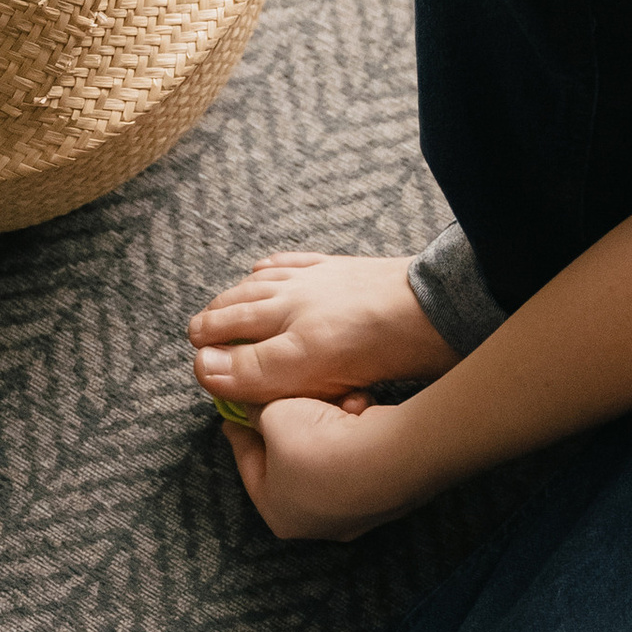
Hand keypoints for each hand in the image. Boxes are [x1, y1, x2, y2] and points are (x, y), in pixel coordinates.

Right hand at [188, 250, 456, 411]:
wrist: (435, 310)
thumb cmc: (374, 347)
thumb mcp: (303, 367)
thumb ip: (251, 368)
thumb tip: (201, 364)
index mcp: (280, 319)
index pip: (229, 332)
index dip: (209, 346)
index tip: (196, 356)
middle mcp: (294, 293)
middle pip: (242, 304)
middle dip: (216, 318)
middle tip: (198, 330)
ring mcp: (320, 277)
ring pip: (266, 282)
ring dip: (240, 292)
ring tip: (226, 299)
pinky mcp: (345, 269)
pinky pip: (299, 262)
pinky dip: (275, 266)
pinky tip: (268, 268)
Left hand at [223, 393, 416, 543]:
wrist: (386, 457)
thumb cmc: (317, 445)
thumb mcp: (272, 415)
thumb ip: (257, 410)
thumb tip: (252, 403)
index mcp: (278, 514)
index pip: (249, 465)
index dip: (239, 431)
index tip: (232, 412)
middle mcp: (317, 523)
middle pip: (291, 463)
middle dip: (288, 425)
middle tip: (280, 398)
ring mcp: (356, 512)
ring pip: (329, 456)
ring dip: (326, 423)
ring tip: (327, 398)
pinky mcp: (387, 494)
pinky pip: (361, 455)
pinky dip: (356, 429)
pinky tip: (357, 407)